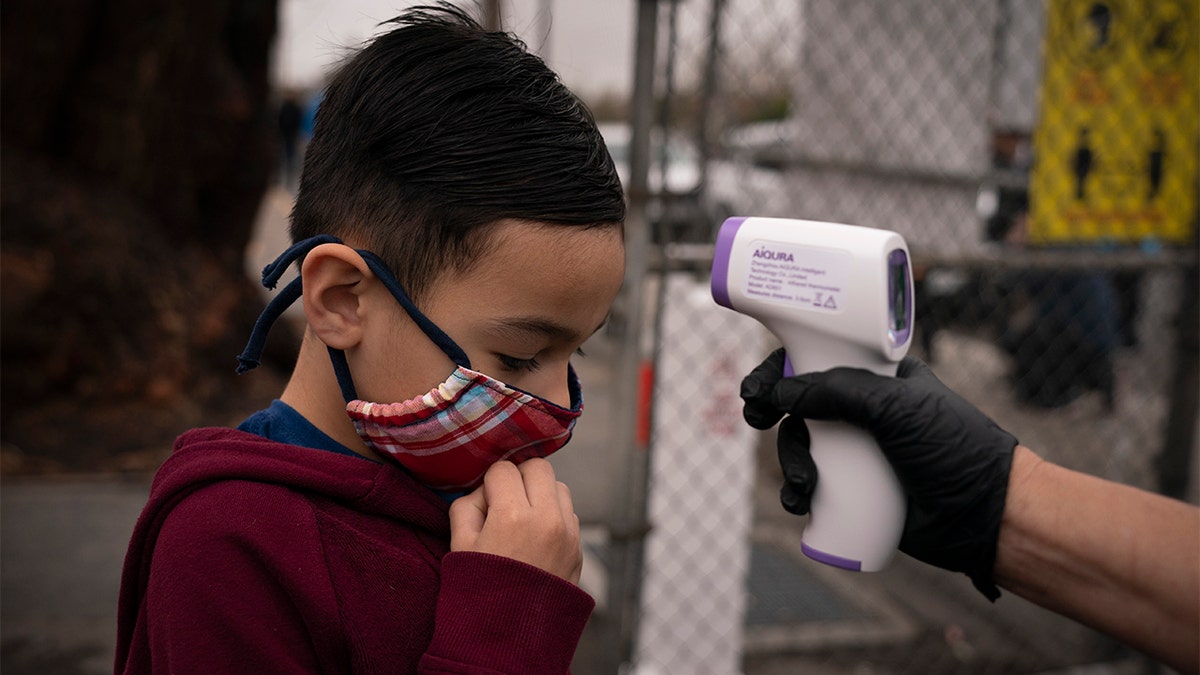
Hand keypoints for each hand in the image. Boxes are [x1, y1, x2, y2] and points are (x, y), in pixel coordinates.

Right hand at [449, 459, 582, 584]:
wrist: (509, 640)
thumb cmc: (478, 593)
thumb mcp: (459, 545)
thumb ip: (467, 505)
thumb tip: (484, 491)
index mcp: (513, 516)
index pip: (502, 470)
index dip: (488, 484)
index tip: (484, 504)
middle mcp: (547, 520)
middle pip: (538, 467)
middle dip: (518, 477)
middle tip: (504, 500)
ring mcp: (568, 534)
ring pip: (559, 486)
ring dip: (540, 493)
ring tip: (522, 518)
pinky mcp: (578, 549)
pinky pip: (569, 512)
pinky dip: (553, 514)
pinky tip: (535, 537)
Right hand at [741, 348, 1017, 598]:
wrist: (986, 517)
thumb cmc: (954, 450)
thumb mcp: (896, 408)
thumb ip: (838, 392)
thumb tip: (781, 391)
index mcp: (877, 378)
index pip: (819, 358)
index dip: (782, 368)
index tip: (757, 386)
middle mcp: (864, 410)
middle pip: (800, 402)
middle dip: (773, 412)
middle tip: (756, 419)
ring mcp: (858, 451)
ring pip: (802, 445)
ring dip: (790, 462)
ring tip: (802, 484)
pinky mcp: (854, 490)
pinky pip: (812, 484)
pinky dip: (798, 492)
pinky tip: (801, 502)